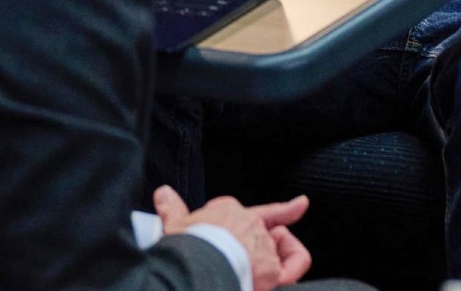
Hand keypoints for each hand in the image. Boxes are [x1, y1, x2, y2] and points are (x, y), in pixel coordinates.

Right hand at [154, 187, 312, 289]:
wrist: (196, 268)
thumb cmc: (185, 249)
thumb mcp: (173, 227)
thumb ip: (172, 209)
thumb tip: (163, 193)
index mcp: (226, 211)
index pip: (237, 210)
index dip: (238, 215)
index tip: (243, 220)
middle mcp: (249, 224)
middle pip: (257, 231)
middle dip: (248, 242)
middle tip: (233, 258)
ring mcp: (262, 245)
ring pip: (276, 246)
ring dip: (271, 253)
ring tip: (260, 266)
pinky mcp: (271, 268)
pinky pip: (295, 264)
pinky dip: (296, 262)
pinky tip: (289, 266)